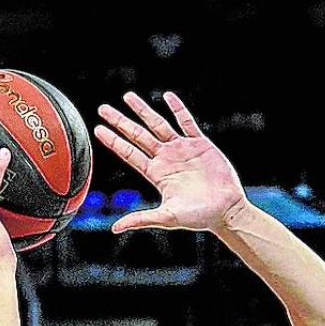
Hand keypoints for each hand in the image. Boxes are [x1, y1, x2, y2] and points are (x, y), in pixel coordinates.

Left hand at [95, 91, 246, 233]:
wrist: (226, 211)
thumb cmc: (199, 217)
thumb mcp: (167, 217)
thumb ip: (141, 219)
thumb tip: (115, 228)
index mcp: (157, 174)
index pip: (129, 154)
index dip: (114, 141)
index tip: (98, 129)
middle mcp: (166, 159)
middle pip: (138, 136)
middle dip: (121, 122)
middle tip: (103, 109)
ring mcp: (182, 150)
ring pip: (159, 125)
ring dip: (143, 111)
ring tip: (128, 97)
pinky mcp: (201, 145)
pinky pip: (187, 123)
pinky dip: (178, 109)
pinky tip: (167, 97)